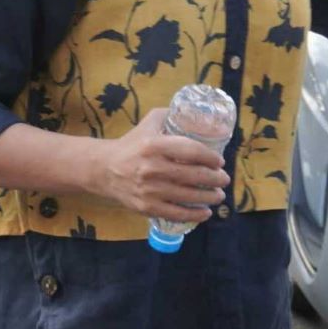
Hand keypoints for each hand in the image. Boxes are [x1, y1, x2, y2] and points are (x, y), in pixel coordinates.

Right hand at [96, 109, 230, 222]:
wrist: (104, 169)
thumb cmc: (132, 144)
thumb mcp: (148, 123)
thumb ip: (170, 115)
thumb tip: (196, 113)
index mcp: (154, 145)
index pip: (190, 150)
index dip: (209, 157)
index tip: (220, 161)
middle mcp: (152, 168)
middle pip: (193, 175)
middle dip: (215, 179)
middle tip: (224, 179)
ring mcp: (149, 190)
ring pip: (187, 196)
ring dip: (209, 197)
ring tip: (219, 195)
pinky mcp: (146, 207)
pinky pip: (175, 213)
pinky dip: (193, 215)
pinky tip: (205, 212)